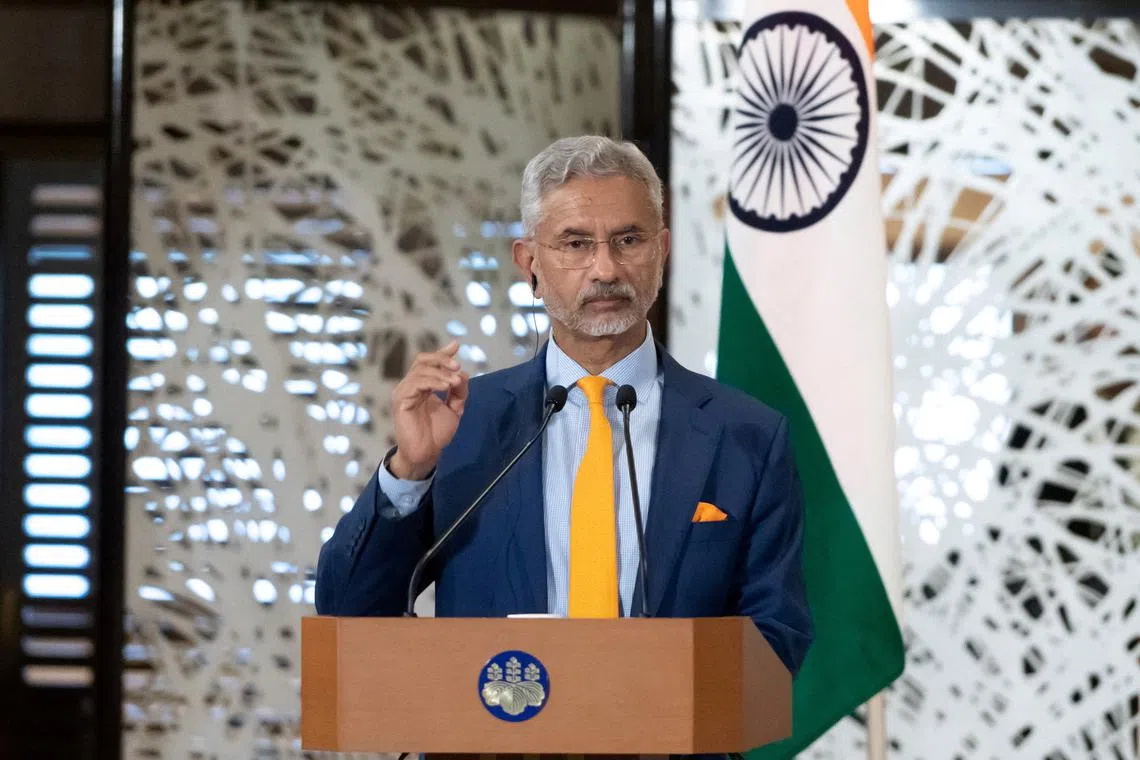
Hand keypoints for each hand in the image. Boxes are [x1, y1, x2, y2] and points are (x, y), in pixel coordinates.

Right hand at [388, 340, 468, 479]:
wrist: (428, 453)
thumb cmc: (437, 433)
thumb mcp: (455, 408)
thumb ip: (459, 391)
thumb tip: (463, 373)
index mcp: (422, 385)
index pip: (429, 362)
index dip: (442, 353)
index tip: (456, 346)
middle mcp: (411, 385)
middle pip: (422, 360)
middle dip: (442, 359)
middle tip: (457, 366)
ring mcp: (404, 392)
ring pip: (420, 370)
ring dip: (441, 373)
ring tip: (455, 382)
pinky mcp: (401, 400)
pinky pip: (415, 383)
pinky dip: (432, 381)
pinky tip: (445, 387)